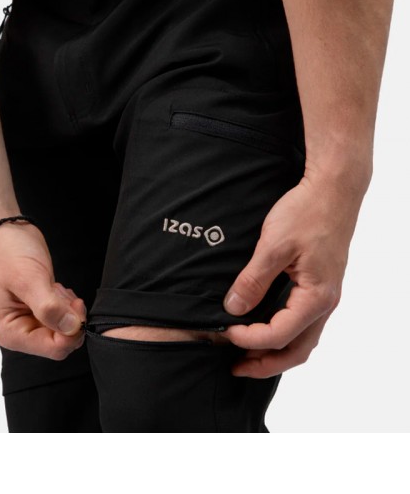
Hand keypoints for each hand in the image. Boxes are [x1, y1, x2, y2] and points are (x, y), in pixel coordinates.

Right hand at [0, 221, 86, 359]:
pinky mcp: (42, 312)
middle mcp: (21, 333)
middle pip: (63, 341)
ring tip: (53, 286)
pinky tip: (56, 287)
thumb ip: (50, 307)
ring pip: (67, 328)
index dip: (72, 330)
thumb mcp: (29, 279)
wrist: (3, 234)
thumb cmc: (8, 254)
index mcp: (11, 333)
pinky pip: (65, 317)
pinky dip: (67, 302)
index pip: (55, 349)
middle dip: (70, 316)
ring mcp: (32, 322)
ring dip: (68, 307)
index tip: (75, 304)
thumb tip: (72, 328)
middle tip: (60, 291)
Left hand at [220, 173, 364, 377]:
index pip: (279, 335)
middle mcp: (325, 302)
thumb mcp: (274, 245)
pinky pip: (303, 322)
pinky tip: (264, 327)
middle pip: (297, 350)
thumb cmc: (308, 212)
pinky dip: (284, 334)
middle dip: (266, 363)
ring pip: (302, 339)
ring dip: (275, 351)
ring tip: (247, 355)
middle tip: (236, 367)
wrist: (333, 190)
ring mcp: (325, 295)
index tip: (224, 331)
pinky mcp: (319, 286)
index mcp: (316, 296)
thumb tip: (233, 309)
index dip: (248, 339)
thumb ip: (253, 280)